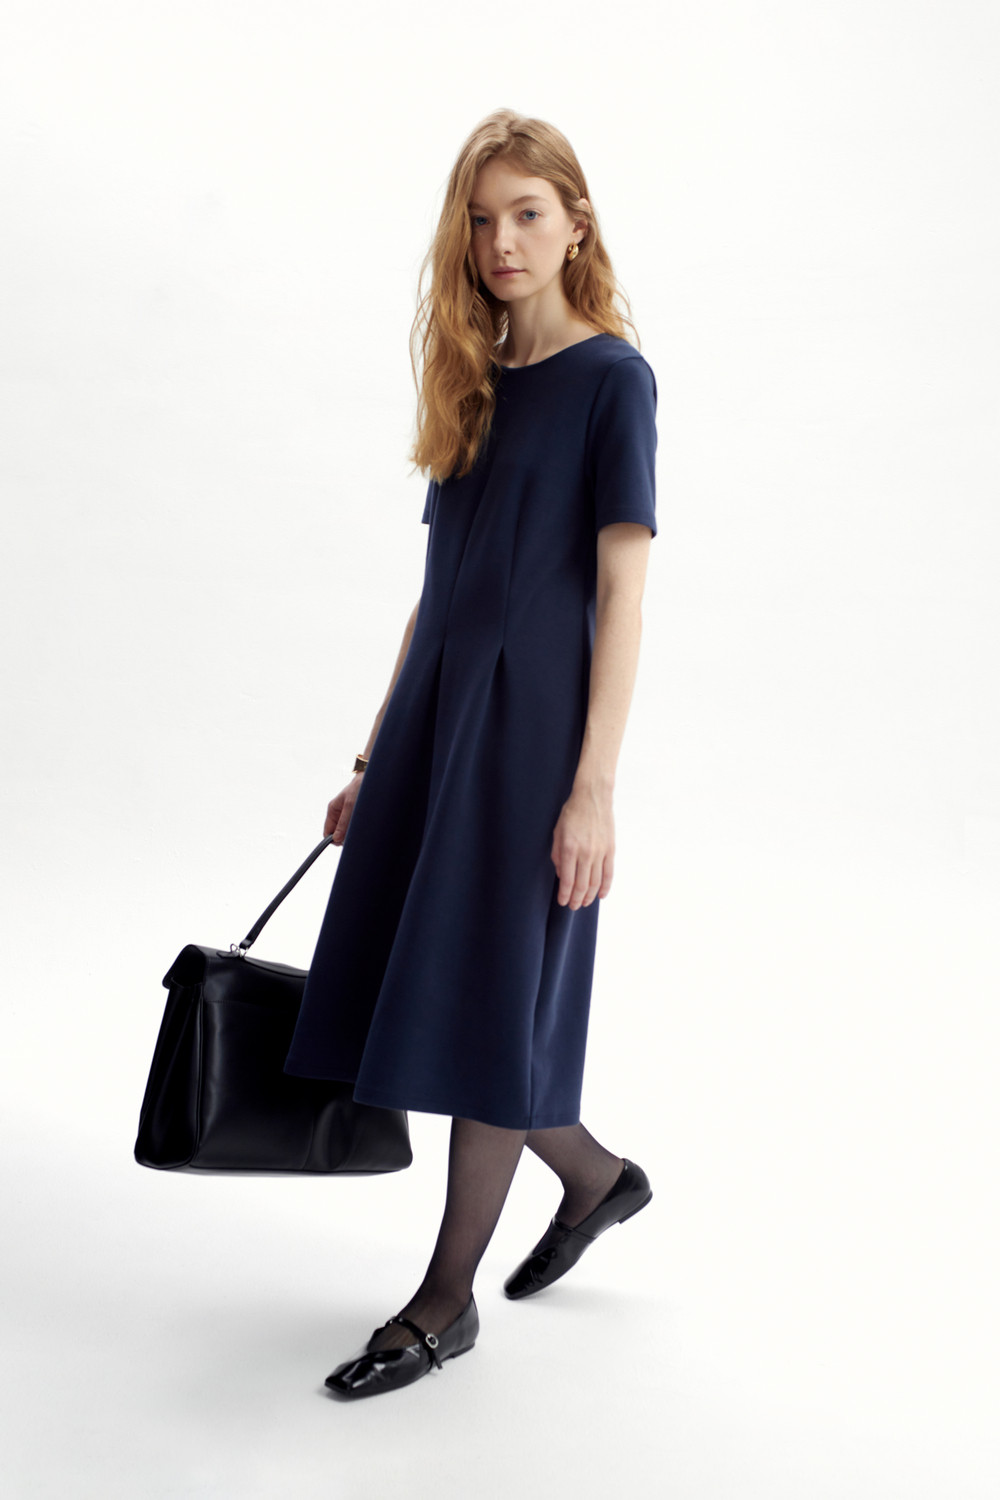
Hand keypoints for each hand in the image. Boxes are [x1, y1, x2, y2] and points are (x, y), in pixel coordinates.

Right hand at [324, 773, 364, 843]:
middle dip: (346, 836)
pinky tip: (366, 824)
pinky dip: (359, 829)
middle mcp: (339, 814)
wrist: (373, 779)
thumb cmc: (359, 787)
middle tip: (356, 832)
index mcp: (333, 810)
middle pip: (338, 834)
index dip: (334, 839)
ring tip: (363, 825)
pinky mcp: (356, 817)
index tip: (343, 841)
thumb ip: (343, 823)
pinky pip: (355, 828)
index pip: (327, 832)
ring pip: (347, 832)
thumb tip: (336, 839)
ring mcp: (347, 816)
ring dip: (353, 832)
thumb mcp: (350, 805)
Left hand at [550, 784, 613, 908]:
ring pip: (595, 882)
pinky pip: (609, 873)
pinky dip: (605, 887)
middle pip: (582, 885)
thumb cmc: (572, 813)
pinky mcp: (611, 850)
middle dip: (576, 899)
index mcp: (570, 849)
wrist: (593, 797)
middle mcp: (586, 853)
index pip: (567, 880)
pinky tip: (600, 895)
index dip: (564, 895)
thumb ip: (557, 856)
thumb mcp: (557, 833)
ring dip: (589, 896)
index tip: (563, 902)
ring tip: (584, 903)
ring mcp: (600, 852)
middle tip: (573, 906)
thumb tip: (561, 875)